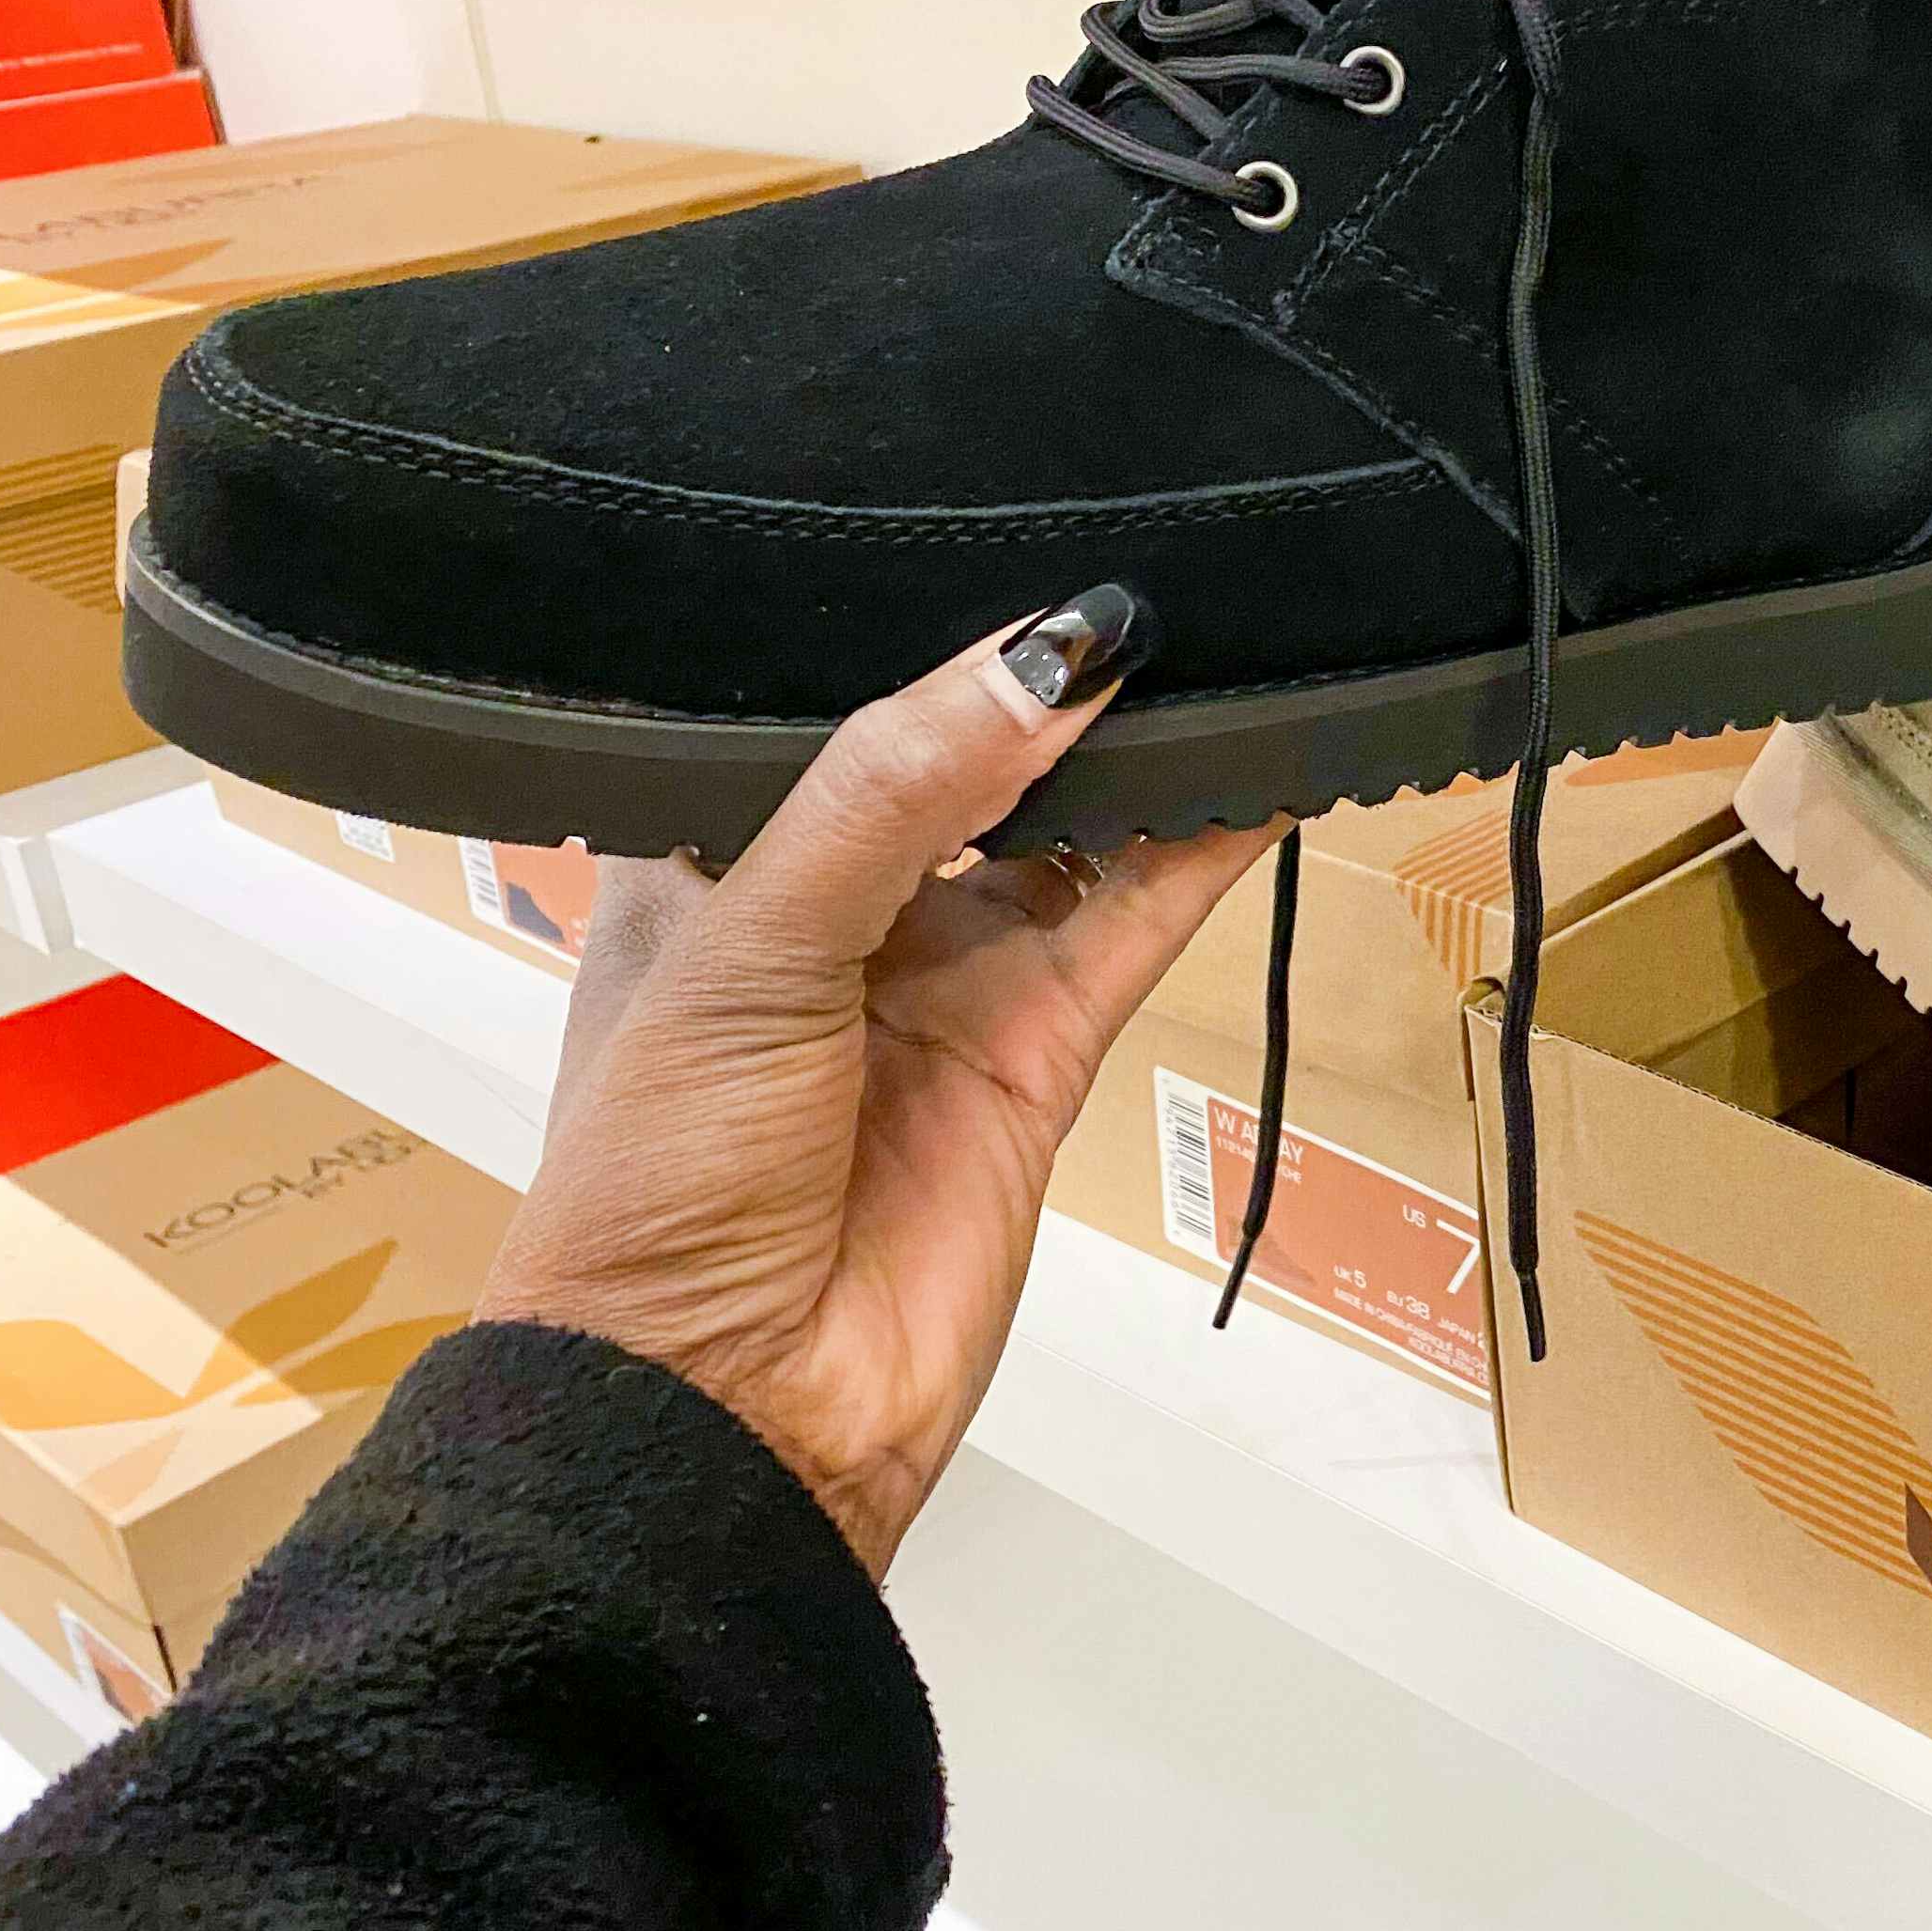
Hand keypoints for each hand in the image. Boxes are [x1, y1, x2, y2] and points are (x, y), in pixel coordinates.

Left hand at [474, 588, 1277, 1576]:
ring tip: (1228, 631)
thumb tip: (1064, 654)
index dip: (907, 629)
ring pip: (1066, 829)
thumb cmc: (665, 1171)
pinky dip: (1201, 842)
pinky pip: (1135, 919)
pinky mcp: (1044, 1052)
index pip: (818, 707)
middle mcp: (832, 906)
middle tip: (1150, 558)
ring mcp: (947, 980)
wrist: (724, 1415)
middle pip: (964, 760)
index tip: (1005, 515)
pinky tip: (1266, 753)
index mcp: (709, 860)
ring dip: (1137, 748)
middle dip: (1043, 681)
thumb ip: (899, 793)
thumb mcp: (748, 947)